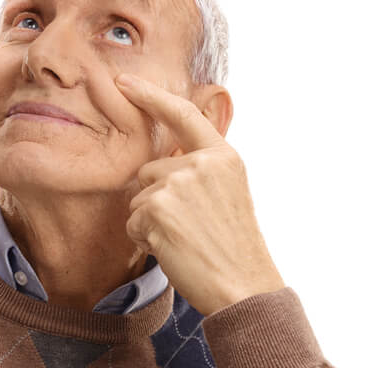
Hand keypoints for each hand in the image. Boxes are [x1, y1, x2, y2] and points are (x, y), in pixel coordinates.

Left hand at [115, 74, 285, 316]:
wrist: (243, 286)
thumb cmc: (232, 246)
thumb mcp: (227, 193)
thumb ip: (199, 169)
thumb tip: (159, 162)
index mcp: (223, 156)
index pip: (182, 114)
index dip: (149, 95)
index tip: (123, 80)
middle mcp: (201, 163)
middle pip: (150, 169)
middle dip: (157, 198)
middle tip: (190, 228)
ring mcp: (178, 184)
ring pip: (138, 198)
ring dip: (151, 222)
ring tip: (185, 240)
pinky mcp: (157, 208)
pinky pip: (132, 221)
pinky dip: (145, 239)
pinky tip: (174, 250)